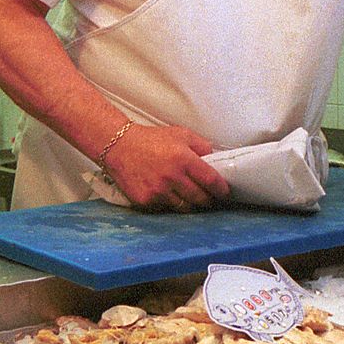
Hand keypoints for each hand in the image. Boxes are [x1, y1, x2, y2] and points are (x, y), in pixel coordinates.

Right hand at [103, 124, 230, 210]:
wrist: (118, 146)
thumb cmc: (152, 140)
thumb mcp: (182, 135)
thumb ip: (203, 147)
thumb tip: (217, 161)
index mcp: (184, 159)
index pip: (211, 181)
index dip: (221, 190)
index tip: (225, 193)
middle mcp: (171, 177)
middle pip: (200, 198)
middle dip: (208, 199)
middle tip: (210, 197)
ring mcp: (157, 190)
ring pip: (184, 207)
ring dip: (190, 204)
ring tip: (191, 197)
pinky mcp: (145, 200)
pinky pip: (166, 208)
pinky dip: (170, 203)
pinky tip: (169, 194)